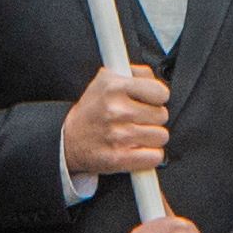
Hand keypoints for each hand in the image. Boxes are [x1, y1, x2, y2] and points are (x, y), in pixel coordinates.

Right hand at [63, 63, 170, 177]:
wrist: (69, 140)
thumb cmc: (92, 110)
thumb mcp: (106, 79)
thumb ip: (136, 74)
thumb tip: (156, 79)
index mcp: (114, 87)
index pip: (160, 92)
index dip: (156, 97)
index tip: (148, 101)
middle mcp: (117, 111)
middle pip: (162, 115)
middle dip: (152, 117)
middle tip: (137, 118)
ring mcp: (119, 136)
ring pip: (161, 136)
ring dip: (151, 137)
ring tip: (135, 133)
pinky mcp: (120, 158)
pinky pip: (155, 156)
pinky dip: (150, 155)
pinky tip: (137, 149)